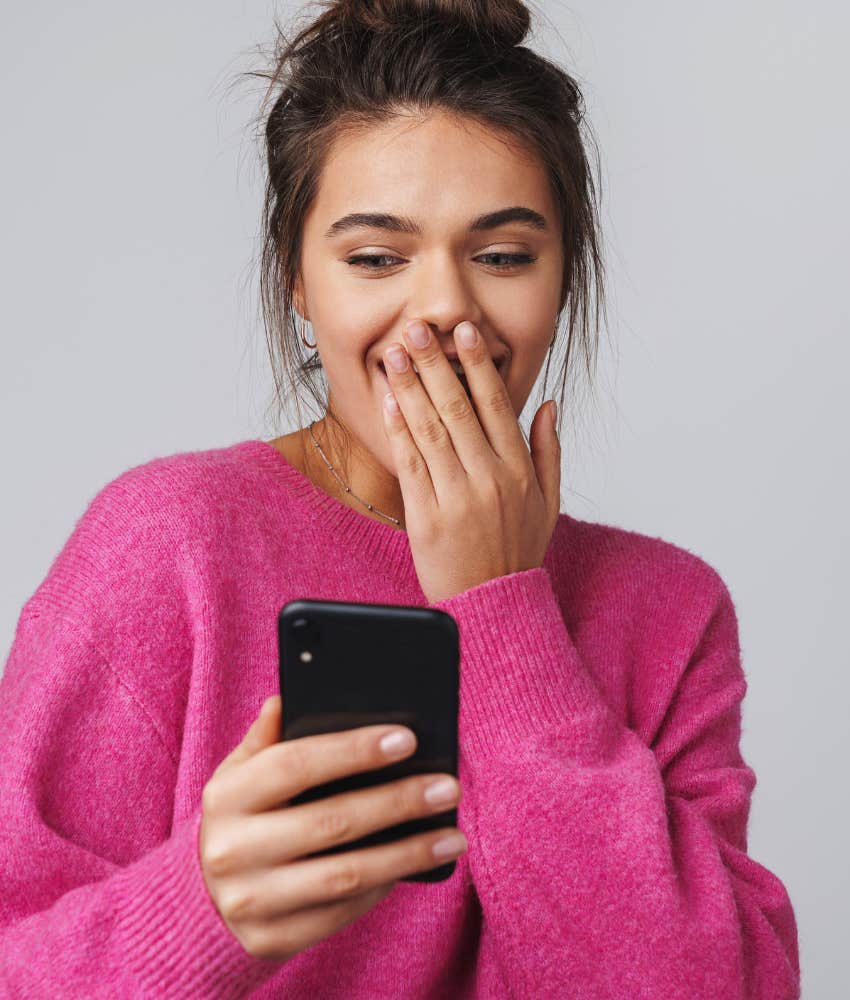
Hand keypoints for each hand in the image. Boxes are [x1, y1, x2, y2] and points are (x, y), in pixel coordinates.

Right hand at [199, 695, 466, 961]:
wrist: (201, 899)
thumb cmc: (240, 818)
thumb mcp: (239, 774)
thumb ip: (267, 738)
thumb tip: (289, 698)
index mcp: (227, 796)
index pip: (295, 764)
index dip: (353, 750)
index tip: (406, 739)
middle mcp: (233, 849)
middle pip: (331, 821)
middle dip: (398, 802)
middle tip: (447, 786)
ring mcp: (251, 900)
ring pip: (345, 875)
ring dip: (407, 853)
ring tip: (451, 836)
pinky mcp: (272, 939)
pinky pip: (342, 912)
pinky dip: (383, 886)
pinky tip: (414, 865)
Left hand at [381, 320, 560, 603]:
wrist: (491, 604)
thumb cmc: (517, 552)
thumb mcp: (548, 503)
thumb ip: (549, 452)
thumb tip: (549, 404)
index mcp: (519, 470)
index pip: (496, 406)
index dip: (478, 366)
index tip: (464, 332)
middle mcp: (490, 478)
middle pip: (458, 408)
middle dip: (436, 363)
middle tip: (418, 328)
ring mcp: (457, 496)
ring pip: (431, 429)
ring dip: (411, 387)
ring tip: (396, 354)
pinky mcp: (426, 516)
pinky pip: (411, 463)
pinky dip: (399, 430)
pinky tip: (388, 402)